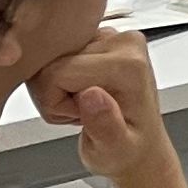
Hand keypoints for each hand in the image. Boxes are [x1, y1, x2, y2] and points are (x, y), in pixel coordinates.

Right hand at [27, 30, 172, 185]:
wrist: (139, 147)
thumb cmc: (128, 150)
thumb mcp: (115, 149)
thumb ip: (104, 124)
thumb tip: (91, 94)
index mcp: (128, 63)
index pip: (55, 74)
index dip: (57, 104)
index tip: (82, 117)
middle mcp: (123, 41)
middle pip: (49, 63)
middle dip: (54, 95)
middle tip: (83, 113)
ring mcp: (110, 36)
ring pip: (48, 60)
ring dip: (56, 89)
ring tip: (83, 106)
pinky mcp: (98, 39)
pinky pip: (53, 57)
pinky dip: (59, 80)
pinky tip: (81, 94)